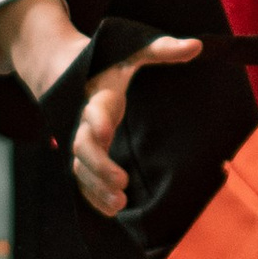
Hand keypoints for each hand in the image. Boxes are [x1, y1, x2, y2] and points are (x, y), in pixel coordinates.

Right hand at [4, 0, 201, 217]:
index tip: (107, 131)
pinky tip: (110, 211)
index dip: (98, 121)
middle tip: (121, 183)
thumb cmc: (105, 62)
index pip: (95, 109)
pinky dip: (92, 196)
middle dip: (99, 166)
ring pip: (80, 168)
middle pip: (83, 147)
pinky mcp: (81, 154)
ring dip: (96, 188)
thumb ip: (162, 49)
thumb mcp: (132, 50)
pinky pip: (81, 179)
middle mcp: (84, 120)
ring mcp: (80, 139)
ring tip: (119, 204)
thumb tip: (197, 47)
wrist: (60, 70)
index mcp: (98, 95)